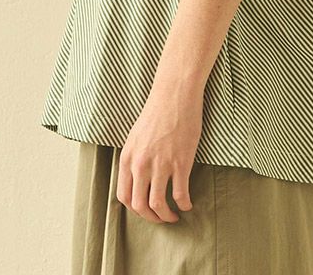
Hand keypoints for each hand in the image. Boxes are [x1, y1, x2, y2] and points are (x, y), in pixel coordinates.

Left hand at [117, 78, 203, 223]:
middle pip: (140, 205)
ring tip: (174, 215)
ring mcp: (161, 164)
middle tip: (161, 217)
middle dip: (151, 217)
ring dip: (166, 216)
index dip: (135, 209)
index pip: (124, 196)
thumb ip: (134, 159)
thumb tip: (137, 180)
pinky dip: (184, 204)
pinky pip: (180, 194)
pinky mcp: (180, 162)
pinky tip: (188, 204)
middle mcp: (141, 164)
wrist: (174, 95)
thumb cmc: (157, 113)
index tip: (145, 210)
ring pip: (158, 204)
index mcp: (128, 158)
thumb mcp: (135, 137)